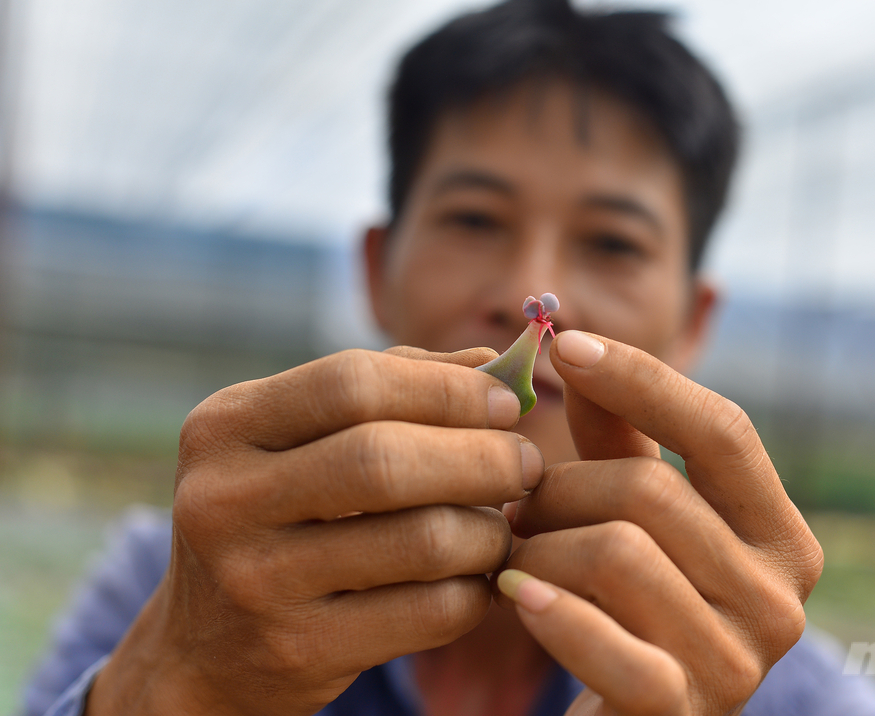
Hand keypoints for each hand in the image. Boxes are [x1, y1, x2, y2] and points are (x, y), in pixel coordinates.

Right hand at [87, 347, 544, 715]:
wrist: (207, 652)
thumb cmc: (280, 519)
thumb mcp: (303, 443)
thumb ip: (393, 388)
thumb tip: (493, 361)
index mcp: (226, 425)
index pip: (353, 381)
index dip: (448, 387)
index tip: (507, 403)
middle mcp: (224, 499)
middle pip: (386, 458)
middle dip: (483, 457)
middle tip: (527, 465)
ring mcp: (256, 582)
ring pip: (423, 540)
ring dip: (488, 531)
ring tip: (500, 527)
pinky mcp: (299, 651)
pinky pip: (431, 612)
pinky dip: (476, 592)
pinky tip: (476, 581)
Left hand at [496, 331, 822, 715]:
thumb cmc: (631, 607)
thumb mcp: (637, 518)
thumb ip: (619, 439)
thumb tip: (575, 342)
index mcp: (781, 537)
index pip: (724, 431)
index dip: (643, 380)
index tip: (565, 345)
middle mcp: (779, 598)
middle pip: (653, 490)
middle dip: (560, 488)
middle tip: (514, 506)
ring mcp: (738, 661)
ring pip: (617, 551)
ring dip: (541, 547)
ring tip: (512, 558)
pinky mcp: (682, 711)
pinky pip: (603, 639)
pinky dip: (548, 609)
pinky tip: (516, 596)